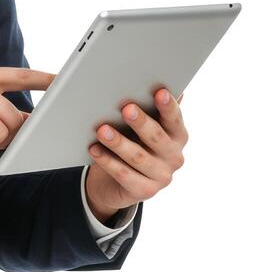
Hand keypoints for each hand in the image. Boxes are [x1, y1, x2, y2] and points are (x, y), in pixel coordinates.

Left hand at [84, 89, 187, 222]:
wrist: (119, 181)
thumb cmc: (132, 142)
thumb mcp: (141, 125)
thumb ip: (148, 106)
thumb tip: (155, 80)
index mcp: (177, 135)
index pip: (175, 119)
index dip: (168, 106)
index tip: (159, 92)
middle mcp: (174, 156)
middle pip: (157, 137)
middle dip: (141, 122)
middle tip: (126, 108)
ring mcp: (162, 176)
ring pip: (138, 157)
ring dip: (119, 142)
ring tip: (101, 129)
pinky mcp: (144, 192)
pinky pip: (123, 175)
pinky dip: (107, 161)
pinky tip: (94, 149)